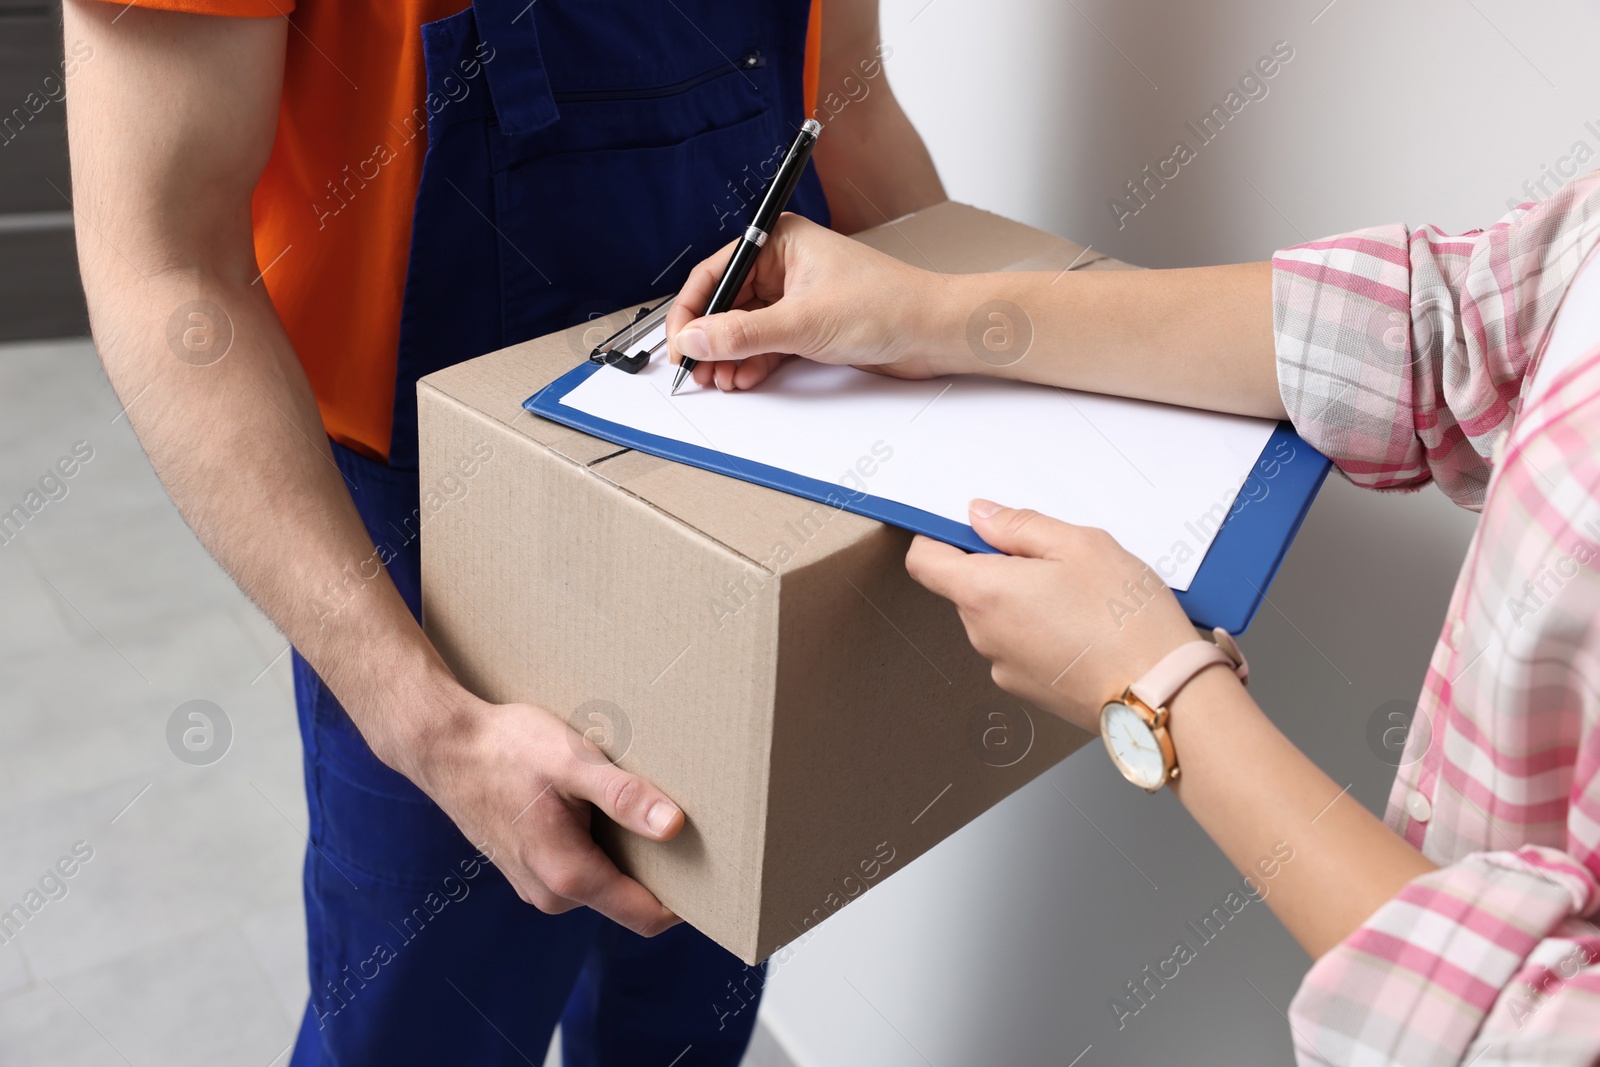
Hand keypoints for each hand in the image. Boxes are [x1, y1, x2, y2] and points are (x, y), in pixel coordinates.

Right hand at [397, 691, 684, 936]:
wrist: (442, 744)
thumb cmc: (506, 748)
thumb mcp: (573, 763)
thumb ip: (623, 797)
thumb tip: (673, 827)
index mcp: (569, 876)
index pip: (646, 916)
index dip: (686, 902)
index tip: (717, 874)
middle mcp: (552, 894)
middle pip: (628, 900)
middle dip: (659, 871)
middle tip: (687, 823)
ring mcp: (536, 883)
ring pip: (603, 882)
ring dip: (627, 854)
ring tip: (641, 806)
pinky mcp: (528, 866)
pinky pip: (580, 869)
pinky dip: (600, 846)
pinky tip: (600, 805)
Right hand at [665, 213, 955, 390]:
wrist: (933, 332)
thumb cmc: (887, 304)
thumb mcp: (804, 321)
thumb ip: (743, 333)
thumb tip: (695, 339)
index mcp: (781, 242)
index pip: (717, 271)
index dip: (692, 309)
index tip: (679, 342)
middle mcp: (785, 265)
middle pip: (727, 302)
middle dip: (710, 339)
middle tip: (695, 370)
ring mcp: (796, 297)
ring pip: (745, 327)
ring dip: (729, 355)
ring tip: (718, 380)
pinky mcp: (809, 326)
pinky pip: (766, 343)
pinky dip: (752, 362)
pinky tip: (742, 378)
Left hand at [905, 500, 1198, 731]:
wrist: (1161, 694)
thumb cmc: (1125, 619)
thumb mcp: (1080, 545)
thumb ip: (1019, 525)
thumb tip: (980, 516)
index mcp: (983, 593)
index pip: (925, 561)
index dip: (939, 537)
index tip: (970, 527)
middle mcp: (982, 635)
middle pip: (967, 588)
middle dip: (1001, 567)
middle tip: (1056, 561)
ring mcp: (1003, 667)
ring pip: (998, 618)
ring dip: (1025, 600)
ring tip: (1081, 598)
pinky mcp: (1027, 689)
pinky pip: (1021, 647)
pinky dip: (1042, 632)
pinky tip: (1084, 629)